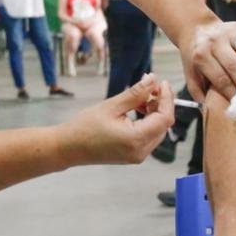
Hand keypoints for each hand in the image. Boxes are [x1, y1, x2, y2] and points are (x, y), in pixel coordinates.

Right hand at [59, 75, 173, 164]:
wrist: (68, 148)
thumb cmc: (84, 127)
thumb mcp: (111, 105)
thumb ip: (136, 93)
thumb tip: (153, 79)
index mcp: (136, 140)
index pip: (164, 118)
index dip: (167, 99)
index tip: (162, 83)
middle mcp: (141, 152)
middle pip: (163, 125)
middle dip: (160, 104)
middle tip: (150, 87)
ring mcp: (138, 156)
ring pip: (157, 130)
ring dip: (154, 112)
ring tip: (140, 97)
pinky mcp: (134, 155)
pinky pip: (148, 136)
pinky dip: (147, 121)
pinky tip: (137, 109)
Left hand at [181, 19, 235, 106]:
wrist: (196, 29)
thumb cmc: (197, 58)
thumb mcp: (190, 74)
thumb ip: (198, 91)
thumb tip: (215, 109)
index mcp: (201, 56)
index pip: (219, 79)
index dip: (233, 95)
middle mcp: (215, 42)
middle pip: (234, 66)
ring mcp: (231, 32)